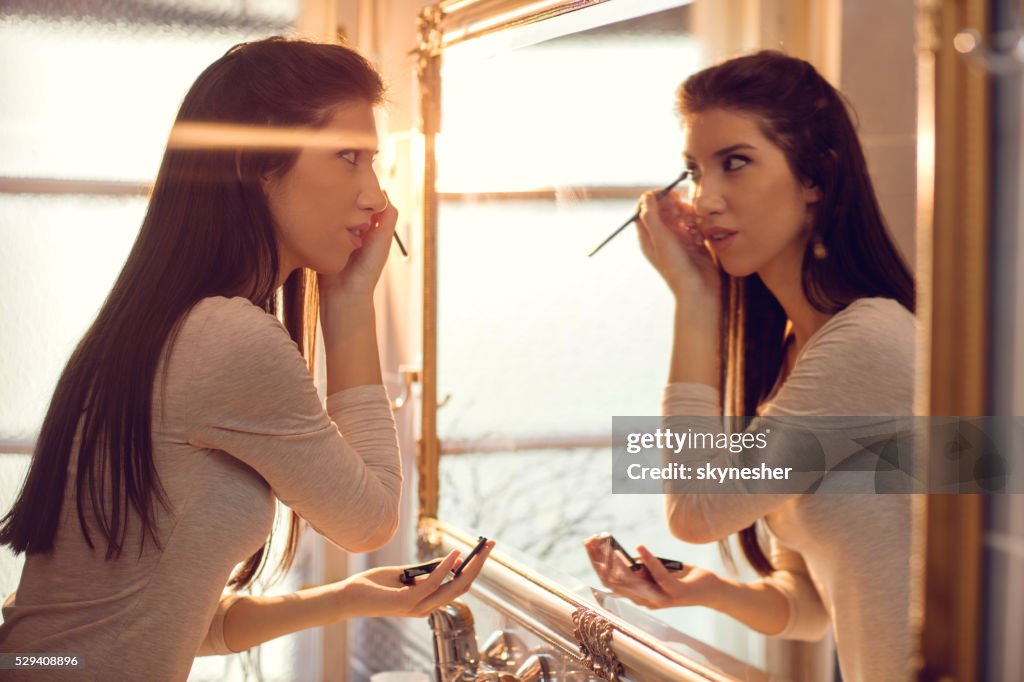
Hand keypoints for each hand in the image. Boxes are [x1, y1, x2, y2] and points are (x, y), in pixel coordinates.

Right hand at [318, 193, 398, 301]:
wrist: (343, 294)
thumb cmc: (366, 269)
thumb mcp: (382, 241)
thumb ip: (388, 218)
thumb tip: (384, 194)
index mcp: (372, 229)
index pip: (368, 202)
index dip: (365, 197)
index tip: (360, 198)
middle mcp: (355, 230)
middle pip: (350, 204)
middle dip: (348, 205)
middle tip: (348, 217)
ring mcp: (337, 234)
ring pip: (335, 212)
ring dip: (334, 213)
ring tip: (336, 225)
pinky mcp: (322, 239)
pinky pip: (320, 223)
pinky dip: (321, 221)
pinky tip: (321, 226)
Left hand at [337, 541, 494, 618]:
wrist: (349, 597)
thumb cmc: (374, 586)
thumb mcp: (404, 574)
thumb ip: (425, 572)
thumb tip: (448, 561)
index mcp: (427, 602)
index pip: (458, 586)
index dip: (474, 568)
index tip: (484, 550)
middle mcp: (427, 607)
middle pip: (462, 586)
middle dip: (478, 565)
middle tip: (490, 546)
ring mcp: (419, 606)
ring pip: (454, 586)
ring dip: (469, 565)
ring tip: (479, 549)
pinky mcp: (408, 601)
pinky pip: (433, 583)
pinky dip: (445, 567)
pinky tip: (454, 553)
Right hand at [583, 536, 720, 609]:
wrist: (710, 589)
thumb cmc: (681, 578)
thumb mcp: (656, 570)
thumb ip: (641, 568)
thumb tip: (622, 557)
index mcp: (638, 595)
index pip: (609, 579)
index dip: (596, 562)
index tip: (588, 544)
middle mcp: (645, 600)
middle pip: (614, 581)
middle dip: (599, 560)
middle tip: (591, 541)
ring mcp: (659, 599)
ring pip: (631, 582)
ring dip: (617, 562)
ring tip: (609, 545)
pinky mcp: (675, 594)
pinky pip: (658, 576)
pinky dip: (648, 560)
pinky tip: (640, 546)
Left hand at [635, 190, 719, 306]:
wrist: (700, 290)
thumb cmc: (677, 268)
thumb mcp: (661, 240)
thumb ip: (652, 217)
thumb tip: (646, 196)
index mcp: (648, 238)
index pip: (644, 210)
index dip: (653, 198)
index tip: (665, 193)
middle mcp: (661, 238)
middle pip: (663, 210)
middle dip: (672, 204)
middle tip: (681, 207)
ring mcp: (678, 240)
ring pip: (680, 216)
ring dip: (687, 214)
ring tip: (692, 225)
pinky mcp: (694, 243)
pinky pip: (694, 225)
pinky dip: (697, 225)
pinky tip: (700, 235)